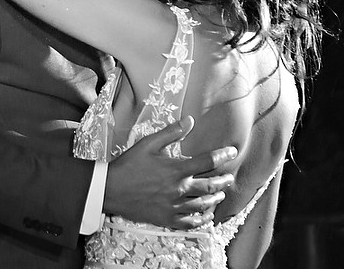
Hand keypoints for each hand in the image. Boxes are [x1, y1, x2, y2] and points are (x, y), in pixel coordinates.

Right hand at [104, 116, 236, 229]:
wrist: (111, 190)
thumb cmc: (129, 165)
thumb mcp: (148, 143)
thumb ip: (171, 133)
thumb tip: (190, 121)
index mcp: (176, 169)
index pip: (207, 162)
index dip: (222, 155)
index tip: (232, 152)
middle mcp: (179, 189)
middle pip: (209, 186)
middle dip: (223, 181)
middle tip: (229, 178)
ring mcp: (174, 206)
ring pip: (202, 205)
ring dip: (215, 199)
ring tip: (220, 195)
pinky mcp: (167, 218)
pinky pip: (190, 222)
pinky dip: (201, 220)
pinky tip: (206, 216)